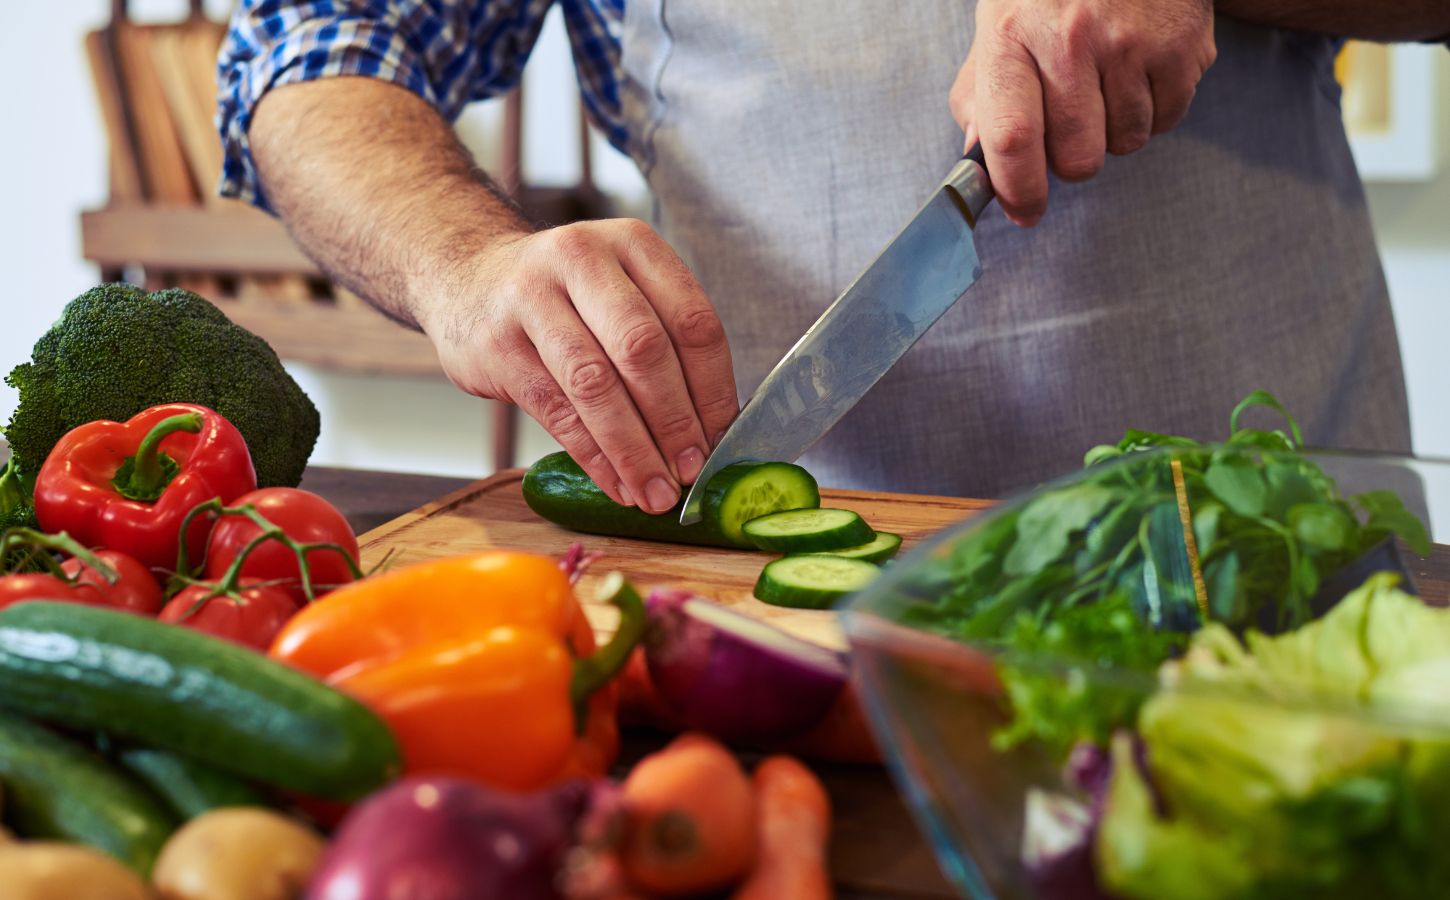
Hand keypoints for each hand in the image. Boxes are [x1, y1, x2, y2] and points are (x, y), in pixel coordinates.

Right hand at [425, 219, 738, 513]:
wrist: (467, 278)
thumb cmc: (565, 296)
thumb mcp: (620, 289)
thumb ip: (664, 341)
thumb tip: (710, 433)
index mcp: (632, 244)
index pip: (691, 321)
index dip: (712, 390)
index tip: (720, 440)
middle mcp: (582, 258)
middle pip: (644, 350)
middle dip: (674, 422)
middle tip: (690, 471)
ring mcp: (532, 298)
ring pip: (596, 384)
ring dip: (633, 449)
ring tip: (655, 492)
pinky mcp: (497, 344)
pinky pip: (556, 411)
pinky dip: (593, 456)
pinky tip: (616, 483)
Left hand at [950, 0, 1216, 226]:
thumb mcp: (1000, 25)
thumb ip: (981, 95)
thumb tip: (981, 163)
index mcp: (1012, 35)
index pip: (1012, 138)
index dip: (1019, 189)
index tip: (1026, 211)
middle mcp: (1070, 39)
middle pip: (1076, 157)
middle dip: (1072, 158)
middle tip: (1071, 121)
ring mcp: (1130, 43)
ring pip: (1124, 144)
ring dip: (1114, 130)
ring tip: (1107, 79)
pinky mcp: (1181, 46)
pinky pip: (1167, 121)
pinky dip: (1154, 109)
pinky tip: (1140, 68)